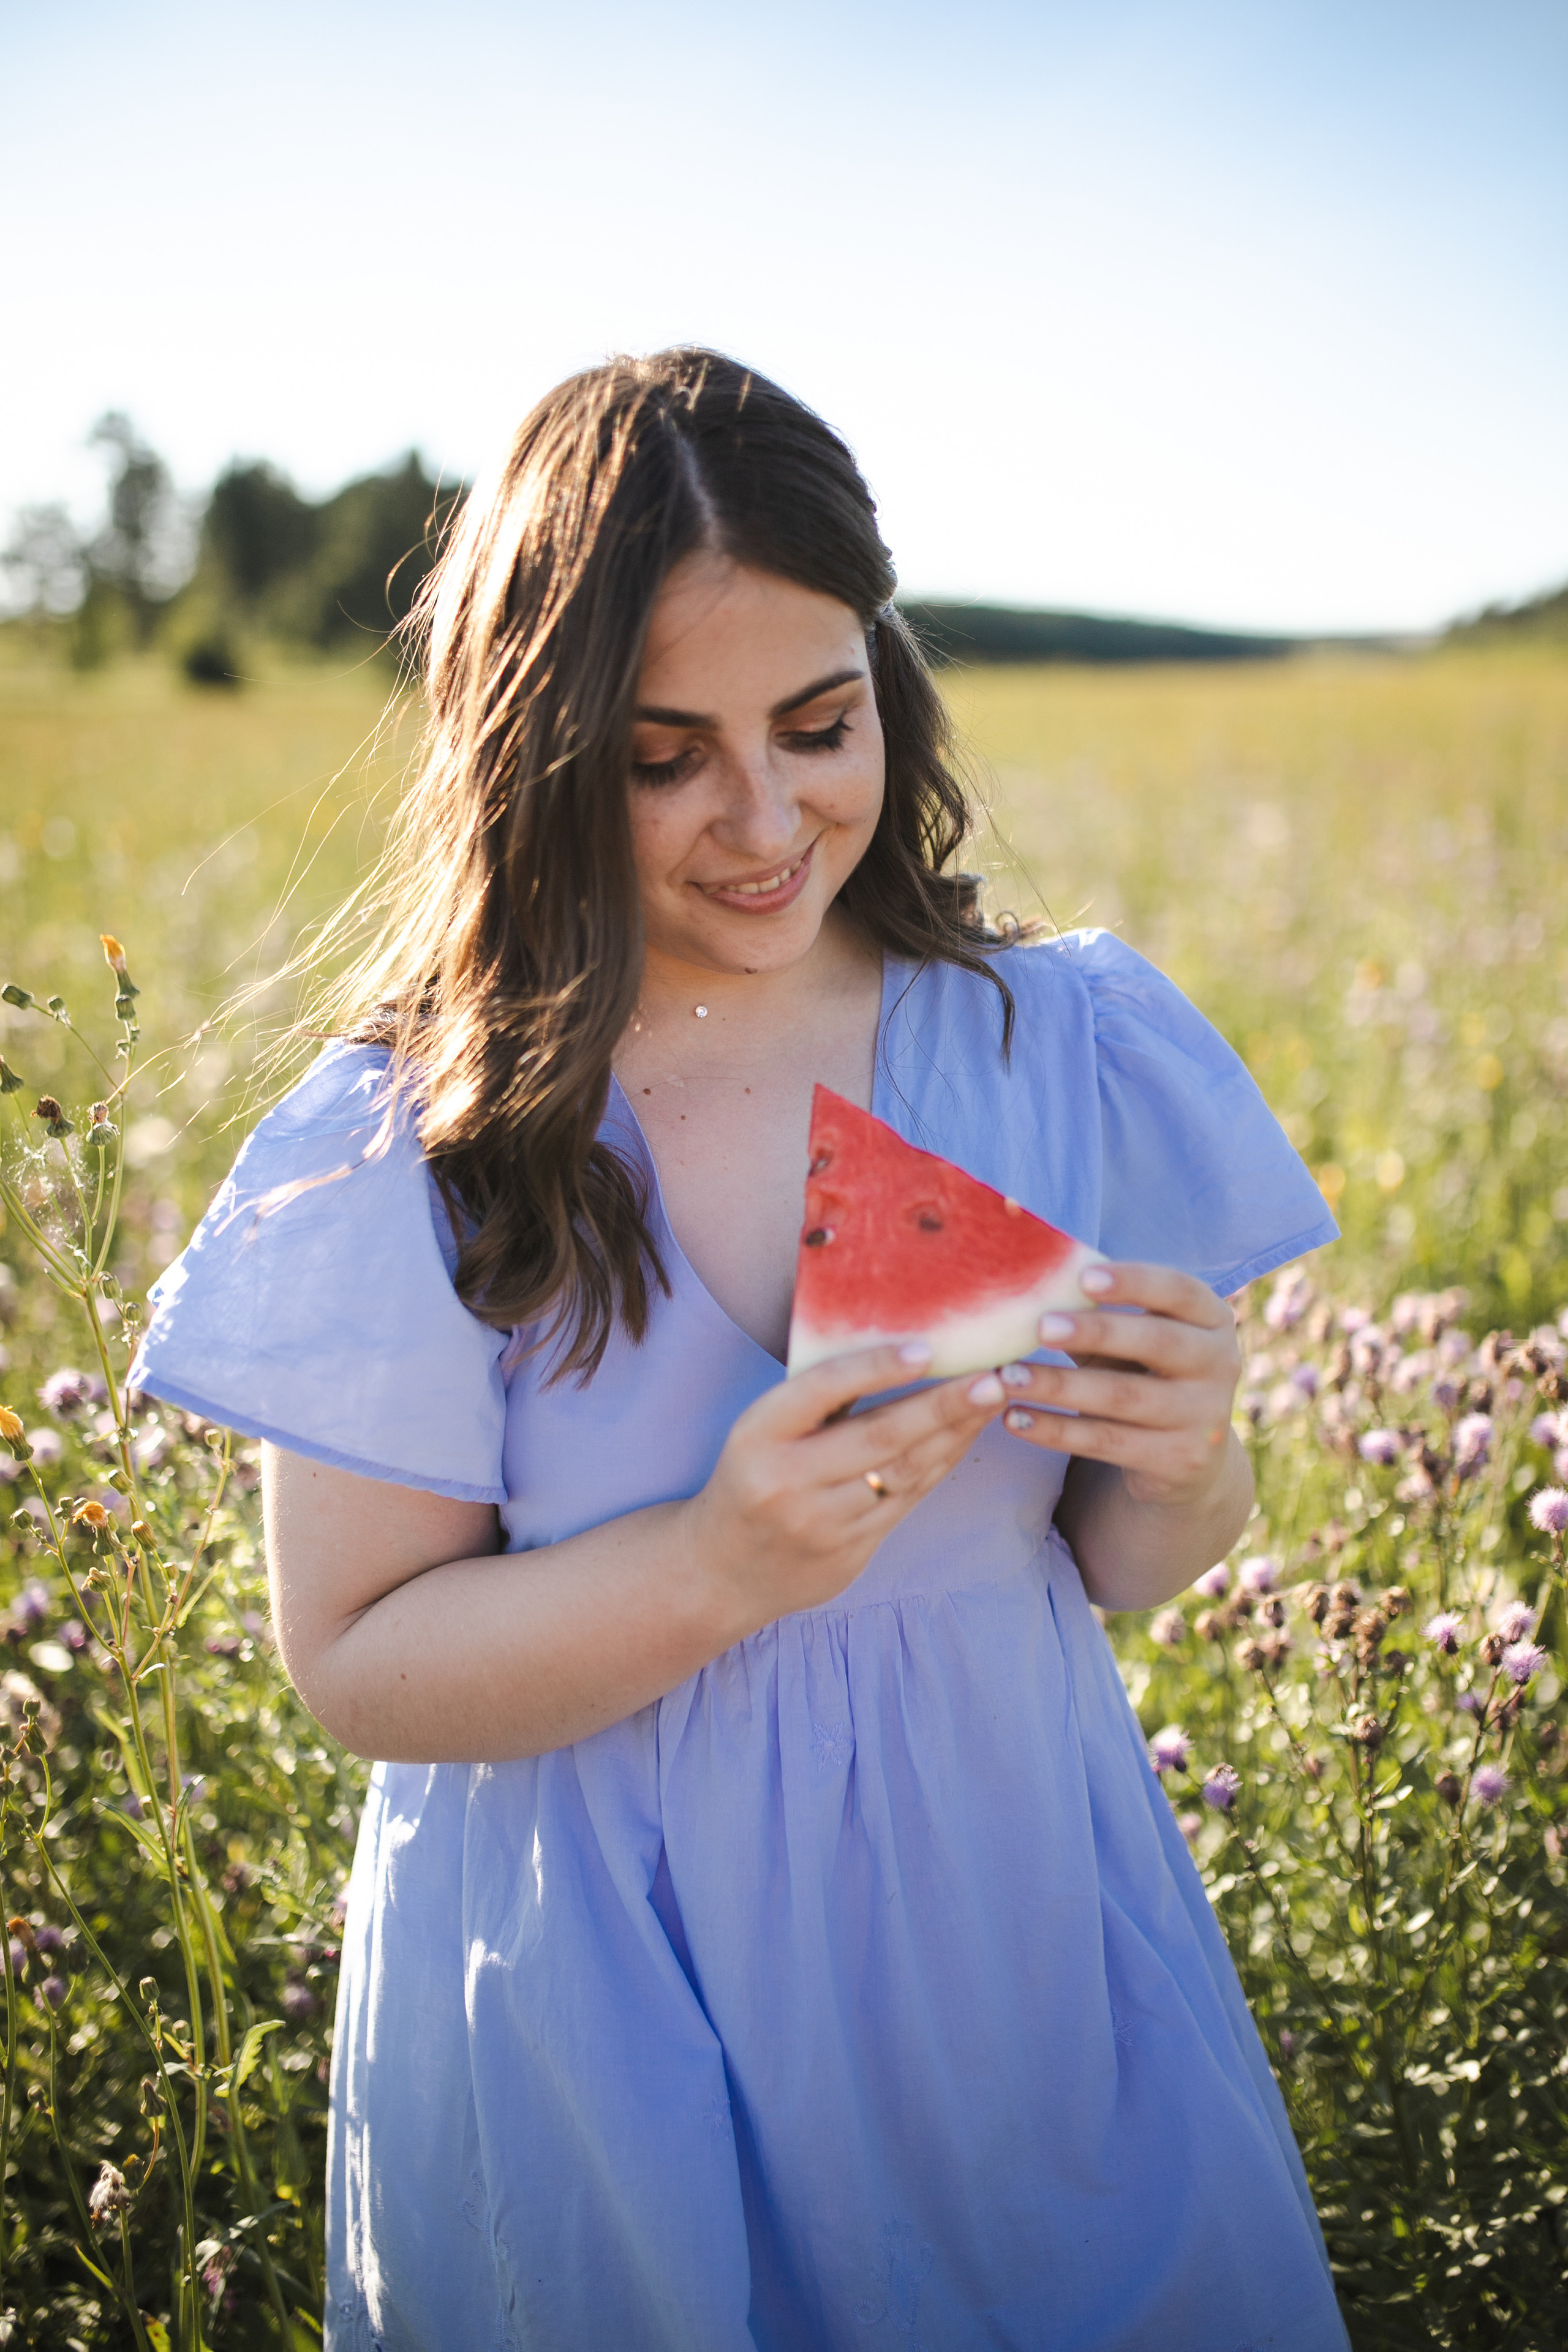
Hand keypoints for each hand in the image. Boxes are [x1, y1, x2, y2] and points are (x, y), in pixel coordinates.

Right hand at [684, 1342, 1008, 1628]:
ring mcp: (820, 1521)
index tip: (926, 1348)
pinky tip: (964, 1437)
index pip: (823, 1390)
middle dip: (944, 1405)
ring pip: (903, 1471)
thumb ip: (815, 1400)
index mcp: (758, 1434)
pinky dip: (940, 1464)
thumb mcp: (760, 1431)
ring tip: (992, 1400)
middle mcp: (787, 1479)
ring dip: (954, 1433)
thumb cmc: (751, 1477)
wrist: (721, 1571)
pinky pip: (907, 1500)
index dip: (876, 1367)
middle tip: (993, 1377)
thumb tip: (896, 1348)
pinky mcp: (848, 1551)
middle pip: (880, 1435)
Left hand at [995, 1261, 1241, 1507]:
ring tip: (1008, 1377)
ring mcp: (1205, 1415)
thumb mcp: (1133, 1338)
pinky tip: (1015, 1419)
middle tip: (1040, 1327)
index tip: (1083, 1276)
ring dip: (1059, 1386)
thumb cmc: (1143, 1373)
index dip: (1134, 1281)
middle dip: (1096, 1331)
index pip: (1179, 1289)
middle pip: (1157, 1341)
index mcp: (1212, 1319)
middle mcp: (1221, 1364)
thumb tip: (1028, 1275)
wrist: (1187, 1458)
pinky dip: (1057, 1431)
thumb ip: (1097, 1310)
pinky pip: (1109, 1442)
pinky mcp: (1181, 1461)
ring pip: (1124, 1396)